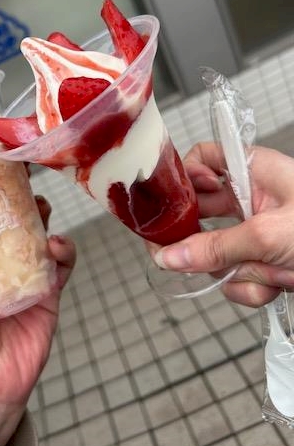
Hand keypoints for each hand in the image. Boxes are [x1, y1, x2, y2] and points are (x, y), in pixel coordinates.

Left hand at [0, 195, 74, 445]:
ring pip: (35, 233)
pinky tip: (56, 246)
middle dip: (13, 194)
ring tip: (39, 205)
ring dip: (40, 215)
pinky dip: (63, 250)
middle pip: (5, 217)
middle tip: (20, 174)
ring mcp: (20, 274)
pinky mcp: (46, 292)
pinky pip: (60, 263)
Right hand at [153, 142, 293, 306]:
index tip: (175, 202)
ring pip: (217, 252)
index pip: (204, 158)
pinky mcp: (265, 261)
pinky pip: (237, 276)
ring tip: (268, 273)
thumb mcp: (268, 235)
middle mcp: (252, 198)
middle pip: (203, 212)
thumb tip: (169, 256)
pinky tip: (275, 287)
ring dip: (238, 271)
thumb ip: (215, 248)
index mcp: (254, 170)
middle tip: (175, 254)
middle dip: (201, 240)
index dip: (185, 176)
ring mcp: (257, 232)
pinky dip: (253, 287)